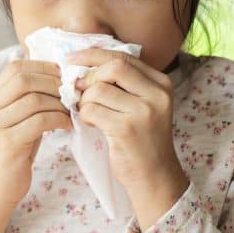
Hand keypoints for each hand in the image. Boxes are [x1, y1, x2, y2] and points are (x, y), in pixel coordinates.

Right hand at [0, 59, 72, 207]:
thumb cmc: (16, 148)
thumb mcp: (18, 117)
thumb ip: (29, 96)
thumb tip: (60, 74)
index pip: (15, 67)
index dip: (42, 67)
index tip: (62, 77)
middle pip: (23, 79)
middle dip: (53, 83)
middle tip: (71, 94)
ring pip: (34, 100)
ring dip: (59, 103)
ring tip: (70, 111)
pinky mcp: (8, 143)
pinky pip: (40, 121)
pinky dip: (59, 120)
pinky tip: (68, 126)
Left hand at [65, 48, 189, 227]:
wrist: (154, 176)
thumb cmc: (141, 139)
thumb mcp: (142, 105)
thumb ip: (122, 82)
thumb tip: (82, 62)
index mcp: (161, 83)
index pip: (123, 56)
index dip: (93, 55)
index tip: (71, 58)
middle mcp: (157, 94)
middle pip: (112, 67)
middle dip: (89, 76)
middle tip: (78, 90)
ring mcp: (143, 111)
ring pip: (98, 89)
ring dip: (85, 101)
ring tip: (89, 113)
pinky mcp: (126, 129)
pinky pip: (91, 110)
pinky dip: (84, 115)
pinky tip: (91, 124)